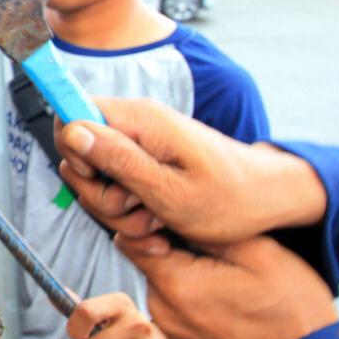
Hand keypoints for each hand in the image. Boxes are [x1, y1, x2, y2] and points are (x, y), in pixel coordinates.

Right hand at [55, 97, 326, 243]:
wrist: (267, 200)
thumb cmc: (228, 199)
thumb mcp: (169, 190)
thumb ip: (117, 160)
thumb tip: (73, 131)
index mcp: (140, 121)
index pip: (71, 116)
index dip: (75, 153)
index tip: (101, 179)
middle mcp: (135, 124)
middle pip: (78, 155)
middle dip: (98, 194)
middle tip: (138, 209)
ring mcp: (140, 143)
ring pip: (95, 178)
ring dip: (117, 210)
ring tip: (156, 221)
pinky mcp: (145, 162)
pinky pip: (116, 187)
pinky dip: (130, 211)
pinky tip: (158, 223)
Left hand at [117, 234, 338, 338]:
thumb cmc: (289, 305)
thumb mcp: (257, 251)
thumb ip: (203, 230)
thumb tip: (167, 214)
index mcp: (176, 284)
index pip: (130, 241)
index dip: (146, 223)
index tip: (172, 217)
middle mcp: (163, 310)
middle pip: (146, 261)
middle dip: (168, 247)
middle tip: (207, 245)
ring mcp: (171, 330)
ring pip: (160, 282)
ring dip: (180, 271)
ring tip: (221, 271)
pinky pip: (172, 306)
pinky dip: (187, 294)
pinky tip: (222, 293)